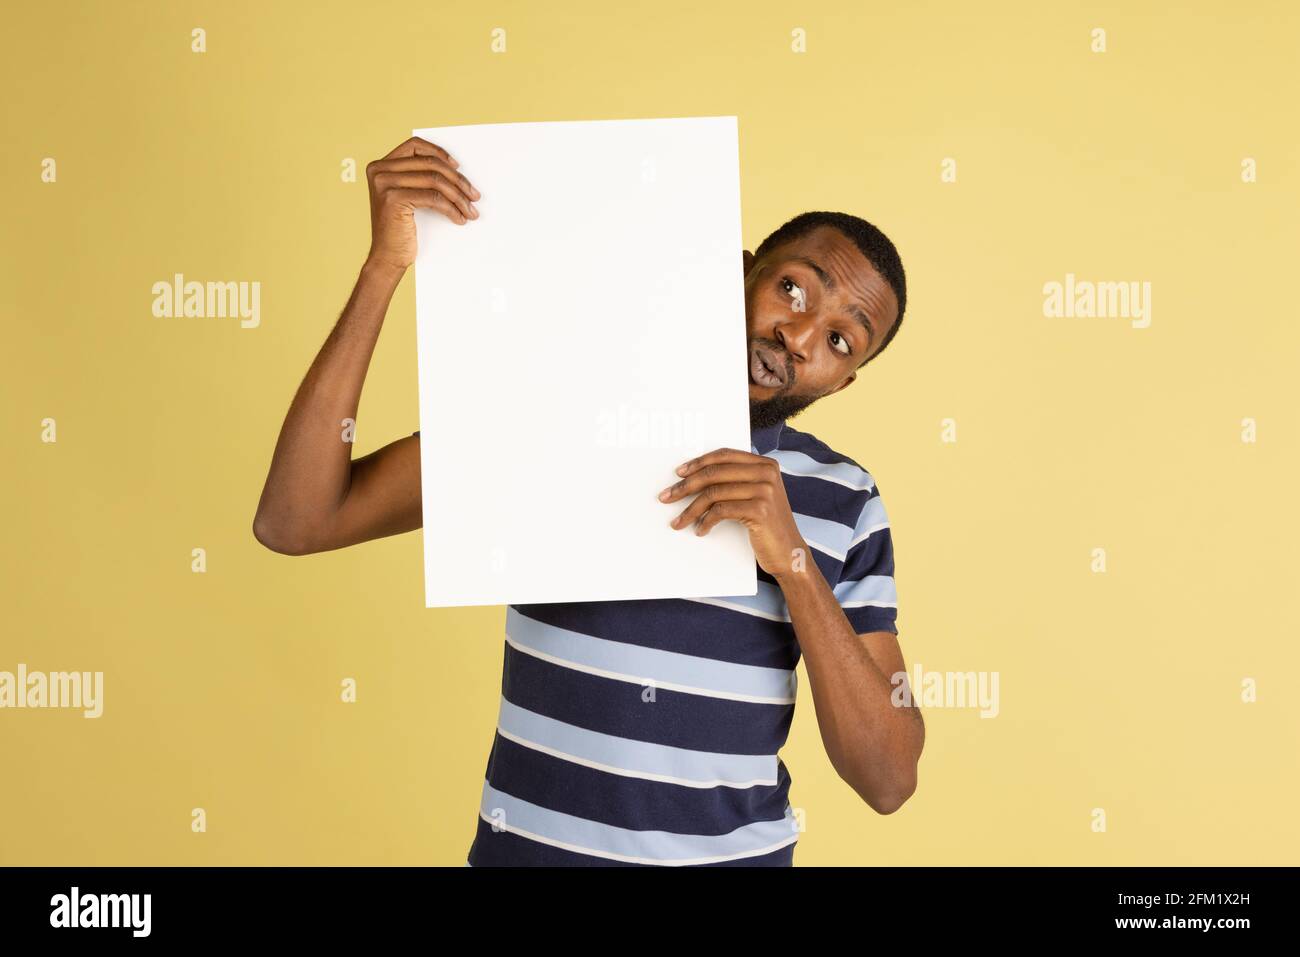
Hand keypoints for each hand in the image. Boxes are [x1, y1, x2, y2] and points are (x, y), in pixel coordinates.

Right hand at [365, 136, 481, 272]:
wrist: (387, 258)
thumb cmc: (400, 230)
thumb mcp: (407, 197)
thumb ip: (418, 178)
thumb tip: (454, 170)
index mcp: (380, 166)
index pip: (414, 146)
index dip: (439, 153)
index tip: (457, 167)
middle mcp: (379, 171)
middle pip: (429, 163)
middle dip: (457, 180)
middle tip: (474, 195)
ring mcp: (385, 184)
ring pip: (434, 180)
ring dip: (458, 196)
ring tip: (470, 210)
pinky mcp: (394, 199)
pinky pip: (434, 198)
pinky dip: (451, 208)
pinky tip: (459, 218)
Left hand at [658, 448, 807, 578]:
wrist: (789, 553)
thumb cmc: (767, 526)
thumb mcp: (755, 496)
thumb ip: (736, 481)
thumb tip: (694, 477)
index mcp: (765, 464)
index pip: (724, 455)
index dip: (698, 463)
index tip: (679, 473)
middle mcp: (767, 473)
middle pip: (715, 473)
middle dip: (686, 485)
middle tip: (667, 496)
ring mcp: (765, 491)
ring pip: (714, 493)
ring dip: (691, 509)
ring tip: (679, 520)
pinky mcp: (760, 510)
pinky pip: (721, 511)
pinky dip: (706, 521)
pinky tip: (700, 529)